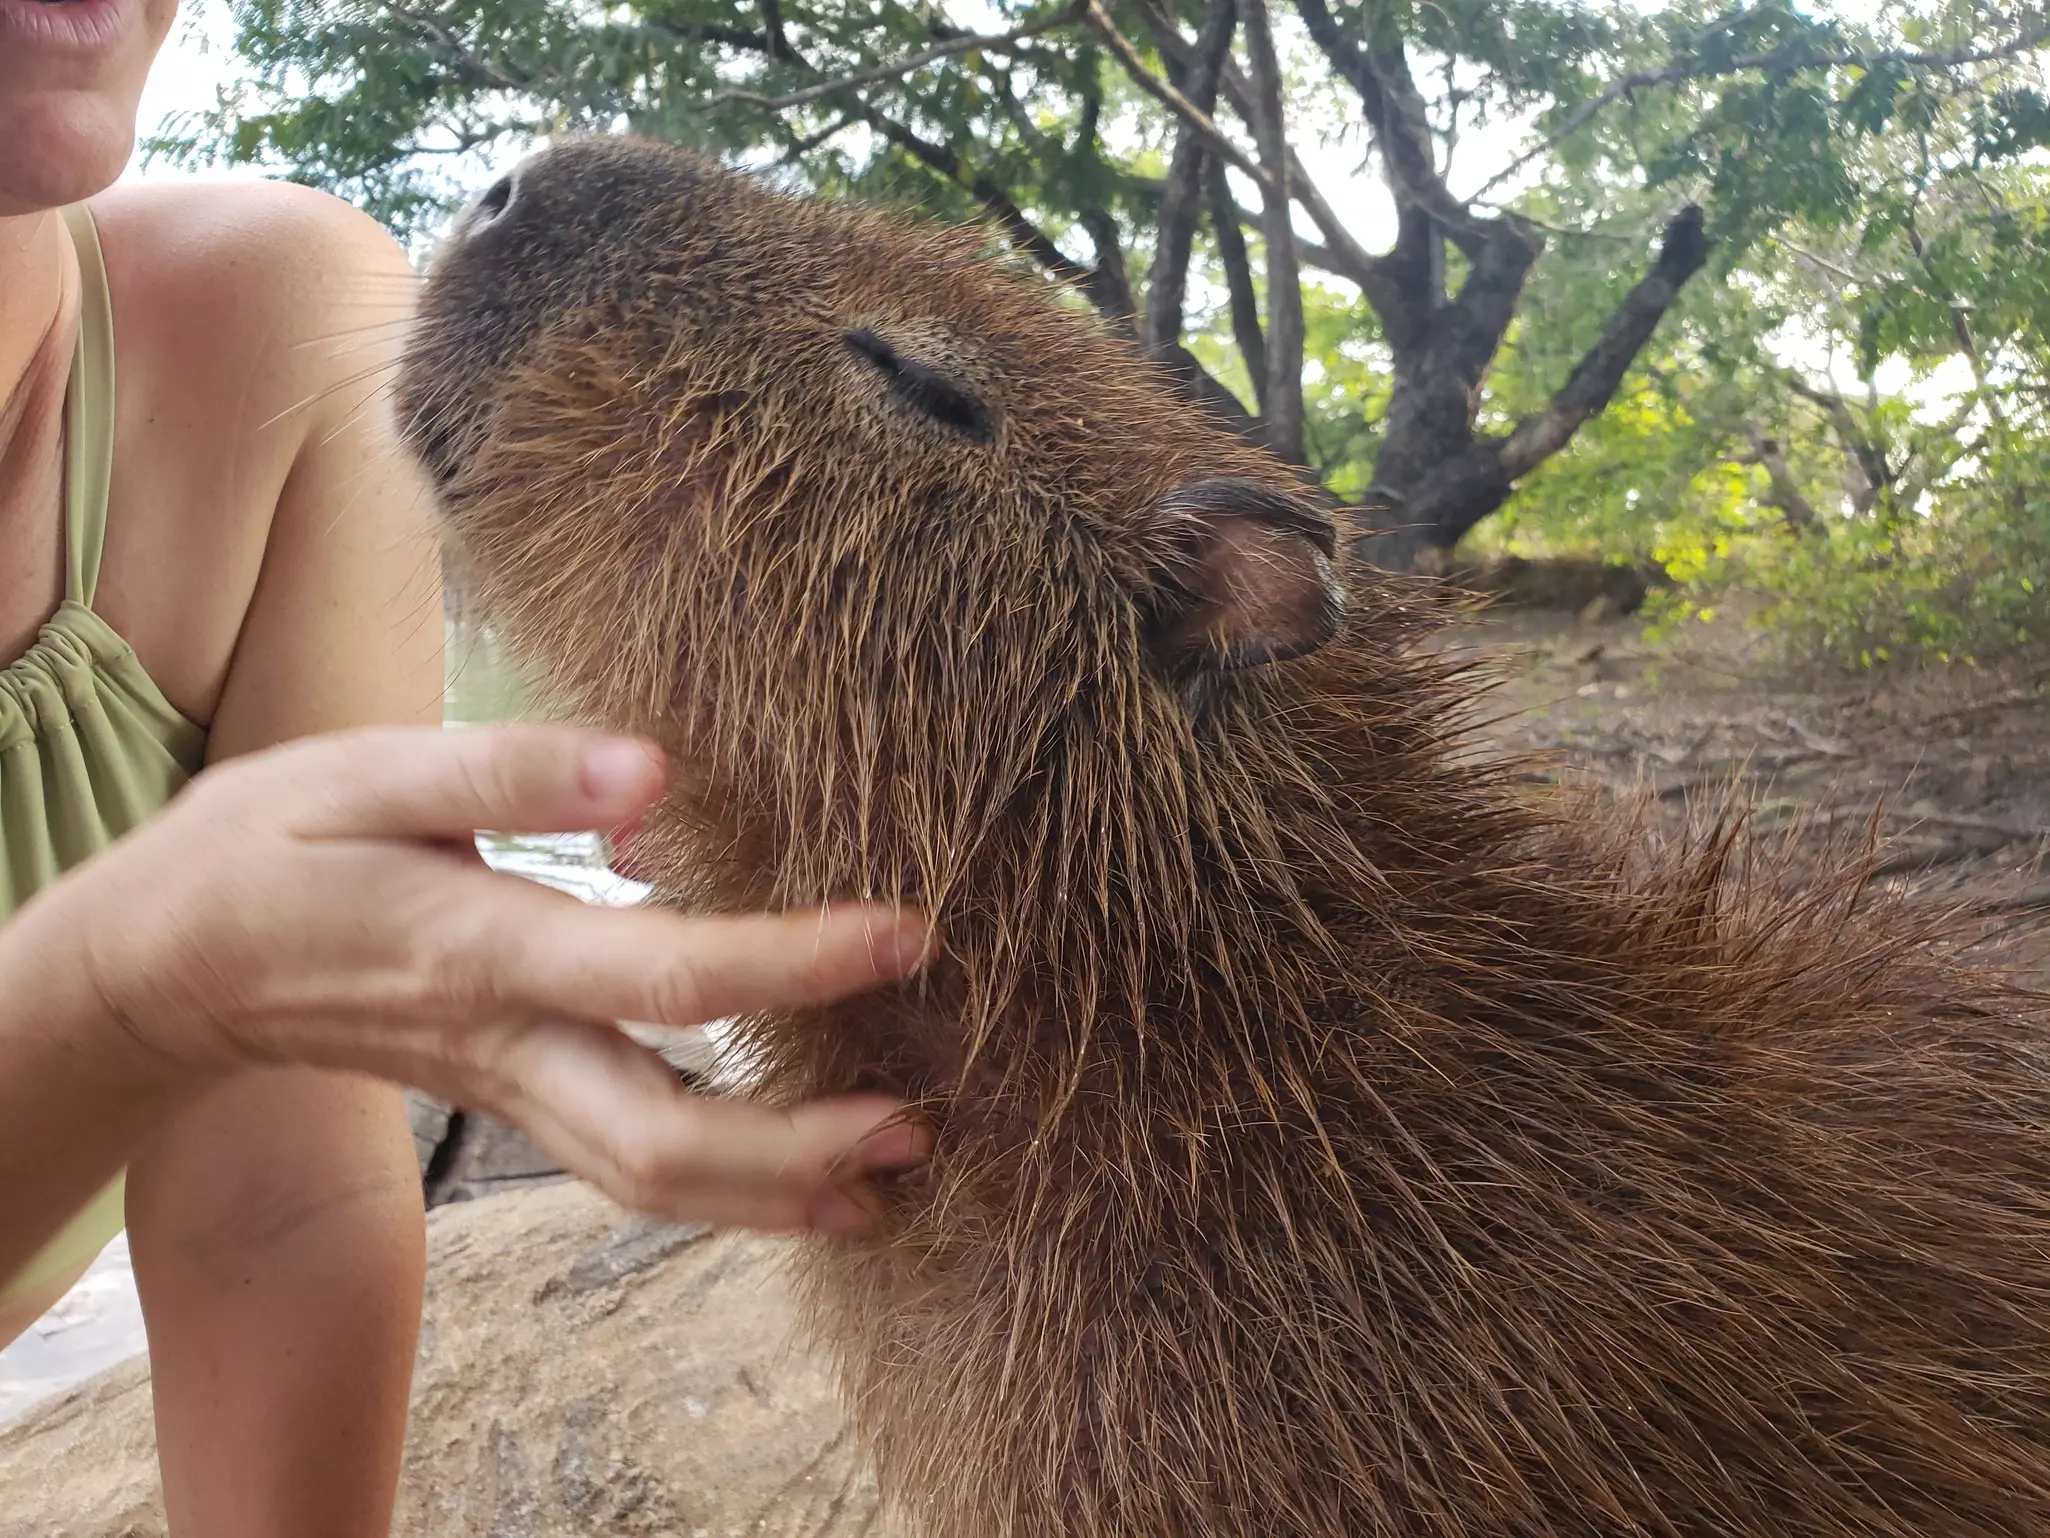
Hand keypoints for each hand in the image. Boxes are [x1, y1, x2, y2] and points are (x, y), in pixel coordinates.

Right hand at [15, 725, 932, 1234]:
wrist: (170, 962)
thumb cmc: (270, 845)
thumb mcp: (366, 770)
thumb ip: (512, 764)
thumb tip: (655, 769)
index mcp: (484, 950)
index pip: (662, 979)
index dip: (788, 965)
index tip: (901, 936)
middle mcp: (506, 1045)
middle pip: (664, 1142)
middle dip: (797, 1149)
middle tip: (916, 1125)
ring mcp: (508, 1091)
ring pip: (648, 1181)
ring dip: (773, 1195)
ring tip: (888, 1182)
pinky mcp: (512, 1101)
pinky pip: (624, 1169)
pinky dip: (721, 1191)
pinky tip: (798, 1184)